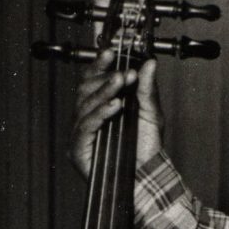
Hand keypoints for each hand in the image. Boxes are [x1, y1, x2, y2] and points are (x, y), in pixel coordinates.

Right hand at [71, 51, 162, 177]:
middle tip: (123, 73)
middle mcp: (87, 116)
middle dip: (105, 77)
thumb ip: (147, 88)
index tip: (111, 52)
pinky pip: (86, 126)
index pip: (93, 79)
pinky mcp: (78, 148)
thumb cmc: (145, 147)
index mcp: (99, 105)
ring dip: (105, 91)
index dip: (99, 64)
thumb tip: (149, 63)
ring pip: (85, 104)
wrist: (147, 176)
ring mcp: (81, 132)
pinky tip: (114, 105)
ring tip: (121, 83)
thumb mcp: (150, 112)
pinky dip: (100, 113)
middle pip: (86, 88)